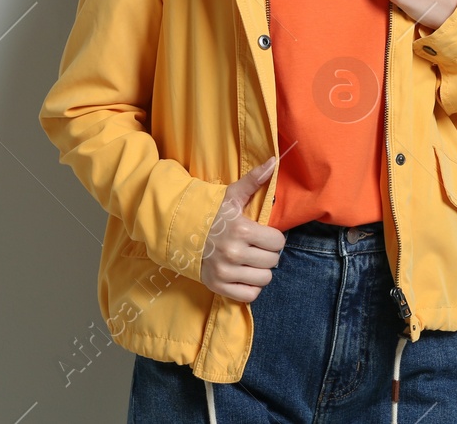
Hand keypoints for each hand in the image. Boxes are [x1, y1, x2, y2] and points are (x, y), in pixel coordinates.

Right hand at [199, 156, 285, 301]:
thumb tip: (274, 161)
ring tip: (251, 261)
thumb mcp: (231, 196)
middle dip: (268, 254)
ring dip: (261, 271)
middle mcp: (234, 253)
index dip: (274, 238)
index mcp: (241, 230)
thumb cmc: (210, 214)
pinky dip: (250, 287)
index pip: (278, 242)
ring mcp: (225, 272)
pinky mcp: (218, 286)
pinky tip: (244, 275)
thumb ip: (254, 180)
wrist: (179, 233)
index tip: (264, 235)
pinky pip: (249, 295)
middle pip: (272, 261)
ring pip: (264, 280)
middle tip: (257, 248)